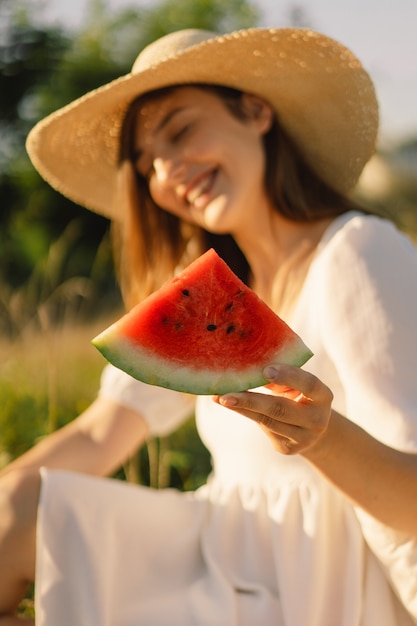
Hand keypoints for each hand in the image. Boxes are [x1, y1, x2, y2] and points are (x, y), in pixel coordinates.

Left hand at [214, 364, 332, 454]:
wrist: (313, 429)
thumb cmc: (301, 395)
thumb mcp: (298, 385)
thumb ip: (282, 378)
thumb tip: (251, 371)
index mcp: (324, 397)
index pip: (308, 384)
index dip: (288, 376)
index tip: (265, 370)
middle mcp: (317, 420)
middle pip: (280, 408)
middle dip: (250, 400)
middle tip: (226, 394)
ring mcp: (303, 438)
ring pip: (266, 420)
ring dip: (241, 407)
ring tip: (219, 397)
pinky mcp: (287, 448)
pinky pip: (263, 427)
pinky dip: (245, 414)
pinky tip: (229, 404)